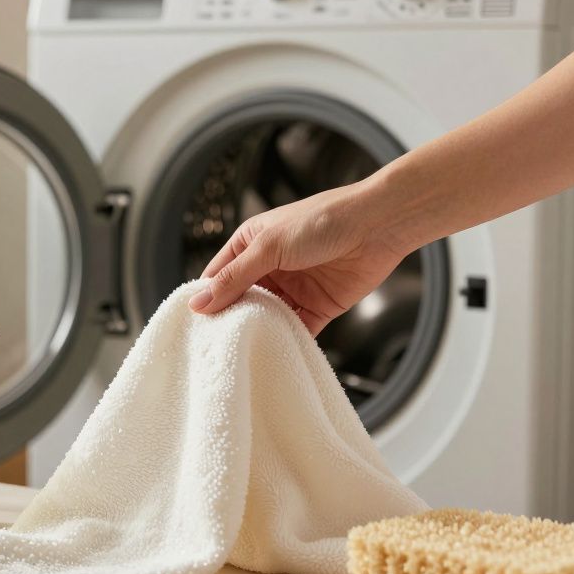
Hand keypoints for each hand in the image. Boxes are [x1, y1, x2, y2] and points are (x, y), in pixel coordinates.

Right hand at [187, 182, 411, 335]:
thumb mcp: (269, 246)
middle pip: (241, 300)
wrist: (379, 225)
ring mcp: (294, 287)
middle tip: (214, 344)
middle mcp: (270, 266)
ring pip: (267, 317)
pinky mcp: (318, 306)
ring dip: (259, 331)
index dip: (206, 298)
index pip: (219, 276)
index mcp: (252, 244)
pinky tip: (276, 351)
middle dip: (231, 319)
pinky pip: (297, 329)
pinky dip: (288, 340)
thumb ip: (235, 277)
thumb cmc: (323, 221)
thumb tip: (199, 302)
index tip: (194, 323)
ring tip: (243, 350)